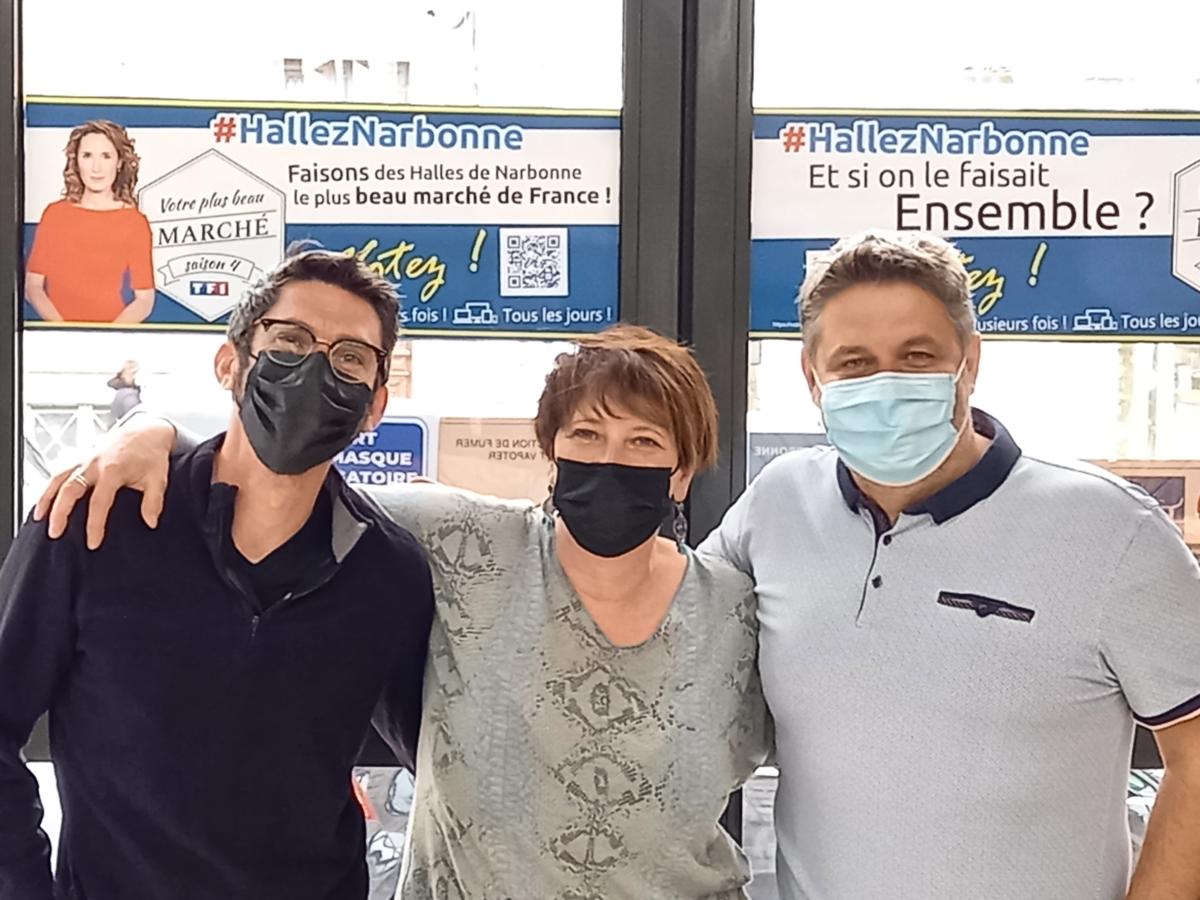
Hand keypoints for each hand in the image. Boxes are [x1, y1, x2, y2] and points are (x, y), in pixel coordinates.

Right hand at [33, 416, 175, 548]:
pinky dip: (49, 485)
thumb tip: (151, 522)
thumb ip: (153, 501)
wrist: (146, 430)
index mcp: (113, 470)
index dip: (95, 524)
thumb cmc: (151, 455)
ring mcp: (84, 458)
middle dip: (60, 512)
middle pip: (70, 489)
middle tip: (55, 533)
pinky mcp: (80, 456)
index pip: (99, 502)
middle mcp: (94, 463)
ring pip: (58, 478)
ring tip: (39, 518)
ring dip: (46, 498)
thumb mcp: (158, 478)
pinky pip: (59, 471)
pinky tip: (44, 500)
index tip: (92, 543)